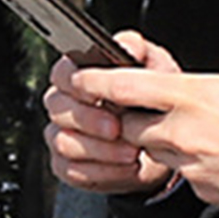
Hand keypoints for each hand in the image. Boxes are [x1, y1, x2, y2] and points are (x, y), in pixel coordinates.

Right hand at [45, 31, 181, 196]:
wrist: (160, 148)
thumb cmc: (151, 103)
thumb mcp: (154, 70)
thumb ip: (138, 52)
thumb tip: (127, 45)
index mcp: (78, 77)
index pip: (62, 73)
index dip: (76, 82)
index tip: (99, 92)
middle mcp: (63, 106)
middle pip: (59, 109)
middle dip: (89, 120)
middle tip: (118, 128)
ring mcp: (60, 137)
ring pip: (65, 142)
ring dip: (101, 150)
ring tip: (131, 151)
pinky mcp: (66, 167)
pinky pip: (73, 171)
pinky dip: (103, 172)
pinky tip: (126, 167)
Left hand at [68, 64, 218, 215]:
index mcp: (194, 94)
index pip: (128, 87)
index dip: (98, 84)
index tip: (80, 80)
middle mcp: (182, 129)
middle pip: (133, 125)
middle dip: (134, 121)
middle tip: (148, 114)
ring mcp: (186, 161)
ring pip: (154, 152)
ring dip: (162, 144)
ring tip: (196, 137)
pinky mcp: (196, 187)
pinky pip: (181, 174)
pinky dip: (190, 166)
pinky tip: (216, 161)